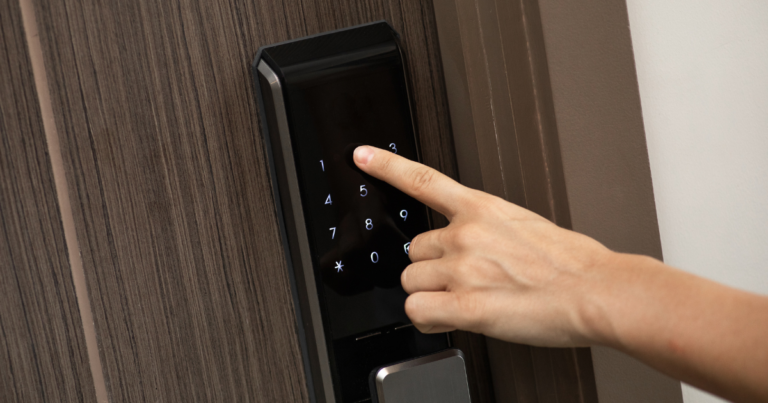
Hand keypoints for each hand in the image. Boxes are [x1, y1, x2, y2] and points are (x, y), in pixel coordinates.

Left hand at [353, 145, 614, 346]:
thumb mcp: (523, 225)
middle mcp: (466, 234)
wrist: (597, 290)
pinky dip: (429, 319)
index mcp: (481, 209)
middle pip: (413, 252)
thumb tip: (463, 246)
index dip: (387, 166)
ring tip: (465, 301)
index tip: (362, 156)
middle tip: (463, 281)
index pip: (423, 181)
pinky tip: (449, 319)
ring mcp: (463, 269)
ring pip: (412, 283)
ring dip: (431, 296)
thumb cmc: (570, 263)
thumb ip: (485, 229)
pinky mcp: (466, 306)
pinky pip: (418, 312)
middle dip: (431, 269)